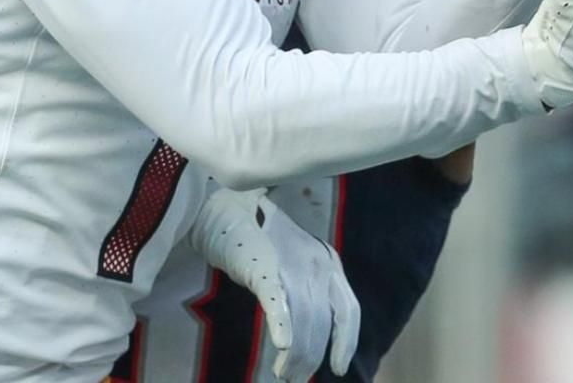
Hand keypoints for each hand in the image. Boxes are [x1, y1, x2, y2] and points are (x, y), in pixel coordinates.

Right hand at [189, 188, 359, 382]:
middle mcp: (318, 262)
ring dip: (295, 355)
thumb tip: (304, 335)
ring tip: (283, 375)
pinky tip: (281, 345)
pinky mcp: (263, 267)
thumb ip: (305, 290)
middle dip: (311, 357)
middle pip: (324, 322)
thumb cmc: (256, 241)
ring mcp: (292, 263)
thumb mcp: (293, 262)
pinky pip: (278, 301)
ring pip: (303, 320)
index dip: (345, 343)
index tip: (338, 368)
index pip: (348, 310)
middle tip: (295, 379)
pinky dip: (282, 325)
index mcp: (329, 261)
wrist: (224, 208)